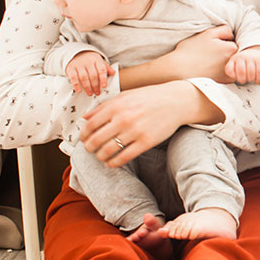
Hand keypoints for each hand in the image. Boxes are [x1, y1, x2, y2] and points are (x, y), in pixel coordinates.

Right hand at [65, 51, 113, 95]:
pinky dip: (76, 85)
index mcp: (96, 60)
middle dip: (95, 85)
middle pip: (93, 75)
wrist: (77, 54)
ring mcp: (79, 65)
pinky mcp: (71, 69)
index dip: (103, 79)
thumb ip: (106, 68)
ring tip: (90, 93)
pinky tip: (79, 90)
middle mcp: (88, 62)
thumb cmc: (90, 60)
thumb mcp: (99, 62)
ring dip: (87, 87)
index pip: (101, 70)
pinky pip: (73, 77)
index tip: (104, 86)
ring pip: (84, 77)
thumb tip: (114, 73)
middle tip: (97, 92)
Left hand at [80, 81, 212, 166]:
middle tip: (90, 150)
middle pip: (96, 140)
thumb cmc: (150, 97)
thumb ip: (104, 106)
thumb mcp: (125, 96)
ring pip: (108, 151)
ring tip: (101, 156)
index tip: (83, 139)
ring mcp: (135, 131)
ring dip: (100, 157)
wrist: (176, 101)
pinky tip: (112, 162)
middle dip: (89, 148)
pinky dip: (114, 163)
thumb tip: (85, 118)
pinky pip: (124, 157)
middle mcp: (123, 119)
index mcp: (116, 107)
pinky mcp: (146, 142)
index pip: (90, 126)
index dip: (83, 135)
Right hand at [171, 25, 238, 82]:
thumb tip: (232, 34)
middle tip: (209, 55)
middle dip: (224, 54)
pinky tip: (208, 71)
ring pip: (231, 65)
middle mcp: (234, 62)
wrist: (179, 69)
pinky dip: (220, 73)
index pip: (234, 43)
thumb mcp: (208, 33)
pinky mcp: (224, 83)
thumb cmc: (191, 50)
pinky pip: (226, 76)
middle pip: (234, 55)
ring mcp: (230, 74)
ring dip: (223, 64)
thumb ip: (224, 30)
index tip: (212, 46)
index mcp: (232, 48)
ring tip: (207, 63)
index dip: (223, 43)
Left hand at [225, 45, 259, 83]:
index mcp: (234, 59)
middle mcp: (242, 57)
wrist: (255, 52)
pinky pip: (259, 71)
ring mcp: (251, 58)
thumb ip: (232, 71)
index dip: (232, 76)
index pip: (229, 68)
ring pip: (251, 71)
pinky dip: (258, 78)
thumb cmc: (244, 62)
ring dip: (250, 79)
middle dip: (242, 79)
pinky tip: (257, 80)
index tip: (235, 78)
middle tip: (243, 81)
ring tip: (250, 80)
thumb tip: (233, 79)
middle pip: (241, 71)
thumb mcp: (235, 64)